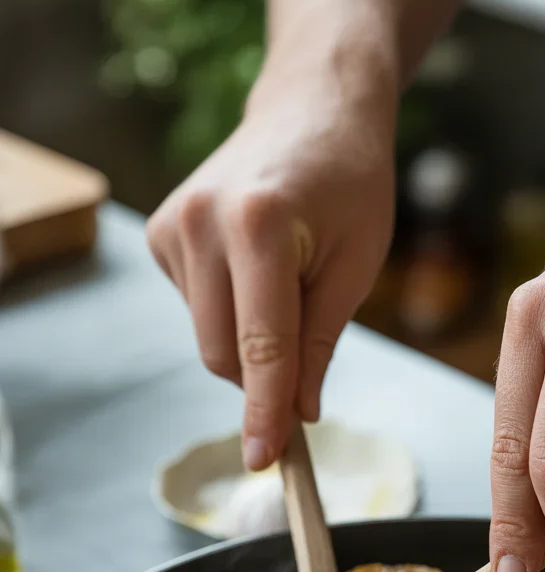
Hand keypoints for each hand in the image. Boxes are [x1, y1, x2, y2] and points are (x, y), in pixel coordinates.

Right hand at [147, 69, 395, 469]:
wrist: (313, 109)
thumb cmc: (351, 184)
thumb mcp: (356, 267)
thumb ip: (320, 345)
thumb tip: (296, 416)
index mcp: (259, 225)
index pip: (261, 346)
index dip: (265, 411)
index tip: (265, 462)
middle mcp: (201, 223)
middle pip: (222, 355)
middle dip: (264, 375)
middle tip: (310, 337)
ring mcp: (172, 226)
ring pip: (207, 339)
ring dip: (249, 340)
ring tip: (289, 278)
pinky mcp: (161, 233)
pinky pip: (197, 311)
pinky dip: (231, 312)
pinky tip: (256, 267)